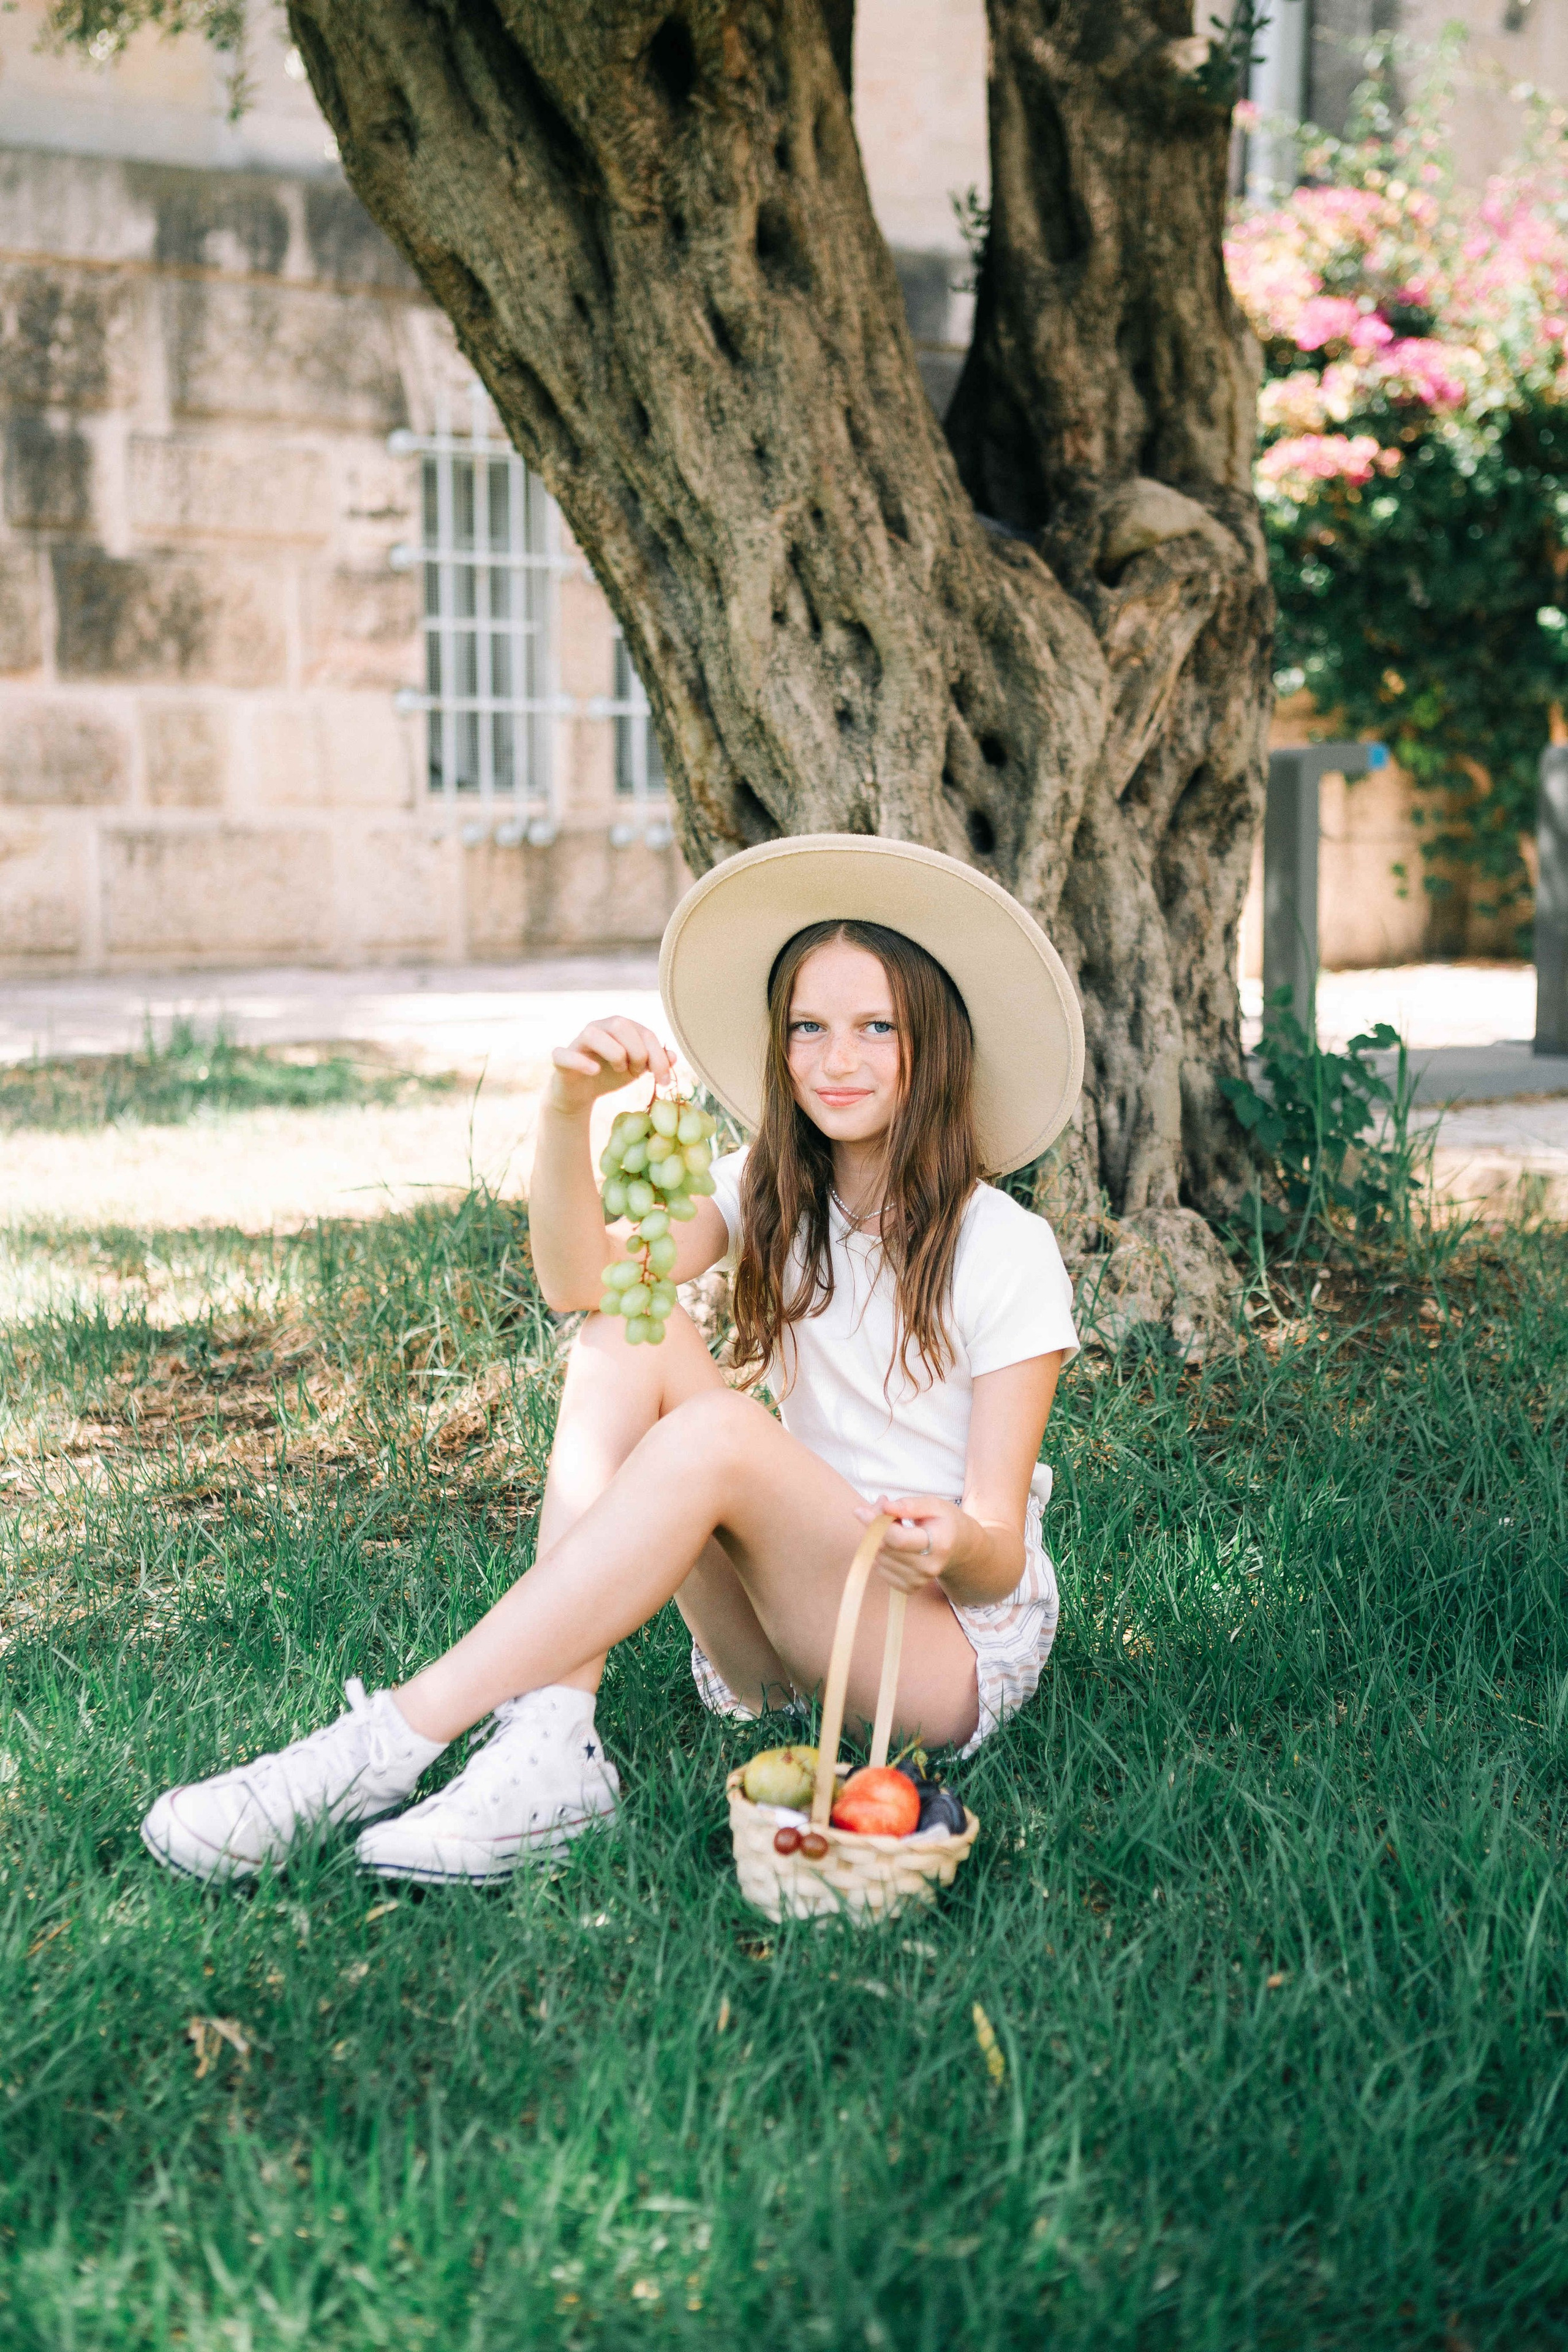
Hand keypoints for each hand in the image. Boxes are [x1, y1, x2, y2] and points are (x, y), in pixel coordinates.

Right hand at [548, 1017, 675, 1115]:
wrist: (581, 1093)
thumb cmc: (611, 1075)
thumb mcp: (637, 1069)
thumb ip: (655, 1062)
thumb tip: (674, 1056)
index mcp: (620, 1028)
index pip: (644, 1032)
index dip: (658, 1057)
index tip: (663, 1081)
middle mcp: (599, 1028)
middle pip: (619, 1025)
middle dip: (637, 1052)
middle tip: (638, 1073)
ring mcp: (578, 1041)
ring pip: (593, 1034)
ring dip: (613, 1054)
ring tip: (619, 1070)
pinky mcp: (562, 1058)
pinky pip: (565, 1054)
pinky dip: (581, 1062)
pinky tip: (595, 1071)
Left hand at [854, 1494, 967, 1593]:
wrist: (959, 1547)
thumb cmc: (944, 1522)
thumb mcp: (934, 1505)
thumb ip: (910, 1505)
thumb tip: (885, 1507)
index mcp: (938, 1544)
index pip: (898, 1539)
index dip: (875, 1524)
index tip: (861, 1511)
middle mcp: (929, 1567)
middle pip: (885, 1549)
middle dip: (875, 1528)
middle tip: (882, 1512)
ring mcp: (920, 1580)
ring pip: (879, 1559)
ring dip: (877, 1540)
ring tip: (893, 1528)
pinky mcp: (910, 1588)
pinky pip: (881, 1571)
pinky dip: (880, 1556)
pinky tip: (893, 1545)